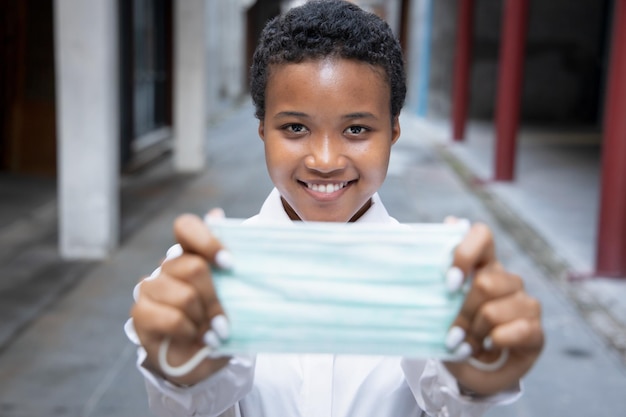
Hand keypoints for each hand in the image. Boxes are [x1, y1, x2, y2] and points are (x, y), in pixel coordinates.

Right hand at [131, 212, 230, 385]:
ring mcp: (150, 288)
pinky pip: (171, 317)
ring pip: (185, 295)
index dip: (207, 240)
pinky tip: (194, 338)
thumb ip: (225, 261)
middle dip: (214, 298)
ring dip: (203, 319)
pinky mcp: (140, 313)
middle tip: (223, 320)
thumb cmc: (217, 322)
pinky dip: (189, 331)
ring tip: (209, 331)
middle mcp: (168, 268)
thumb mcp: (232, 295)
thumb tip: (217, 213)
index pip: (186, 228)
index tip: (229, 264)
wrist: (199, 360)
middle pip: (193, 267)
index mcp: (190, 255)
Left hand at [443, 221, 543, 395]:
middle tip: (452, 334)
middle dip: (462, 313)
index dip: (465, 252)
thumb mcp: (439, 306)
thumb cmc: (454, 331)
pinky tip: (488, 347)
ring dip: (474, 333)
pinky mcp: (537, 330)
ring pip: (493, 311)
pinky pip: (515, 331)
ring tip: (467, 345)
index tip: (449, 282)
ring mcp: (525, 303)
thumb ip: (442, 273)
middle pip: (486, 283)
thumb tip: (450, 223)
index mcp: (483, 265)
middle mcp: (507, 279)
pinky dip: (494, 343)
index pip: (482, 235)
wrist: (472, 371)